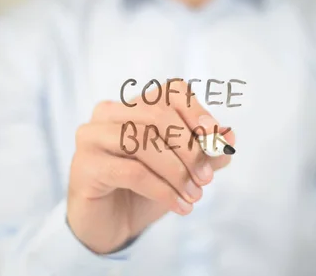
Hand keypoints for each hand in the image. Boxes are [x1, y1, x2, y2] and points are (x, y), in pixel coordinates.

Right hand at [66, 80, 235, 253]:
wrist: (110, 225)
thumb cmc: (144, 190)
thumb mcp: (182, 170)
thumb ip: (205, 152)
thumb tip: (230, 137)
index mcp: (132, 105)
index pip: (170, 91)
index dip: (196, 112)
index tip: (216, 141)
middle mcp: (108, 113)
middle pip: (157, 115)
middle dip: (189, 148)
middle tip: (206, 178)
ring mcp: (91, 137)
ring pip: (142, 141)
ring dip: (176, 172)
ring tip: (194, 195)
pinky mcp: (85, 166)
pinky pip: (131, 172)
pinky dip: (162, 190)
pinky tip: (179, 206)